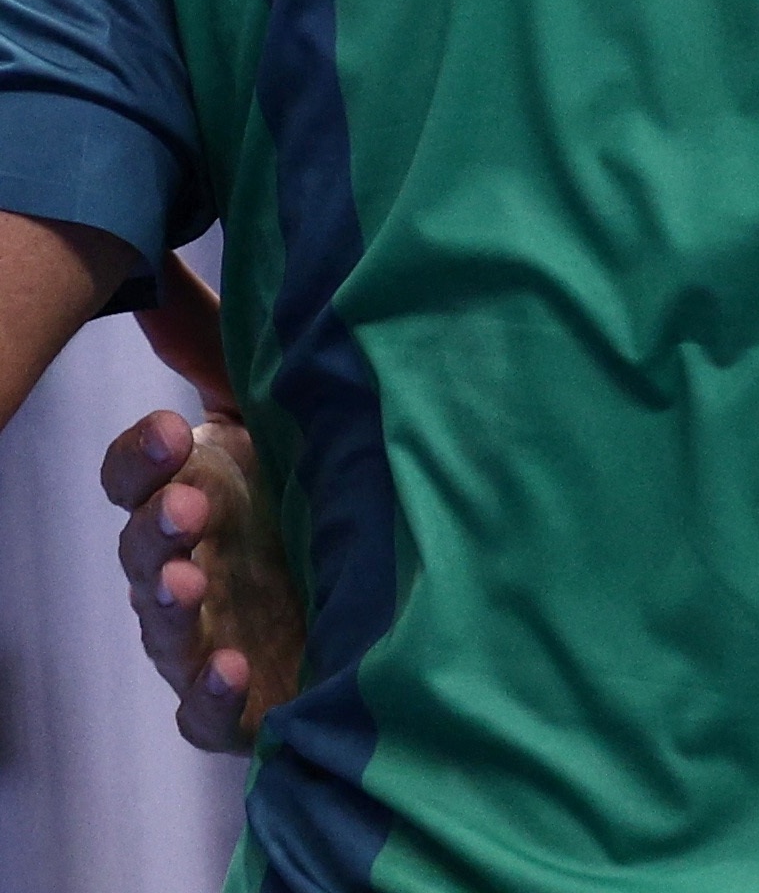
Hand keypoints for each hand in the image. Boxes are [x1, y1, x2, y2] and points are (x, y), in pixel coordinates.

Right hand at [97, 254, 303, 751]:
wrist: (406, 575)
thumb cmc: (329, 474)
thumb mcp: (285, 401)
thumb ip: (220, 341)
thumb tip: (157, 262)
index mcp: (197, 487)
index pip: (136, 475)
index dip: (141, 456)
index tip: (172, 427)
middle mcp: (193, 560)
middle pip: (143, 549)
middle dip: (155, 527)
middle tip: (188, 504)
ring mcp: (214, 631)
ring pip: (167, 625)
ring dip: (170, 605)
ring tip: (190, 581)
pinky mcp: (250, 699)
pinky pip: (211, 712)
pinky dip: (212, 695)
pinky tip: (230, 669)